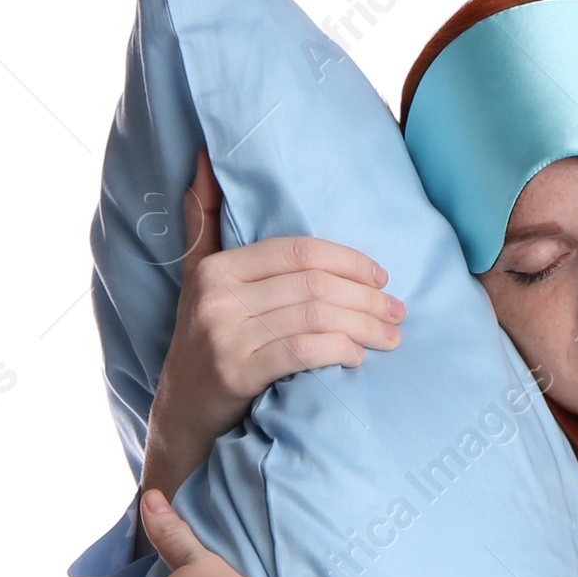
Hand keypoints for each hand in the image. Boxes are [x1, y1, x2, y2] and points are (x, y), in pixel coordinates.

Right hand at [141, 146, 403, 493]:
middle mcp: (218, 298)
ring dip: (363, 325)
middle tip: (397, 310)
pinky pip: (301, 351)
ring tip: (391, 336)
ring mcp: (225, 337)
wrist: (180, 419)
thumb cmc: (200, 345)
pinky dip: (338, 349)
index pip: (297, 250)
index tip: (380, 276)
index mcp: (217, 269)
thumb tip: (203, 157)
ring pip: (313, 316)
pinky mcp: (235, 376)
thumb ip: (202, 222)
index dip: (346, 260)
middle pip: (311, 283)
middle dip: (364, 296)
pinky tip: (359, 356)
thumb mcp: (195, 279)